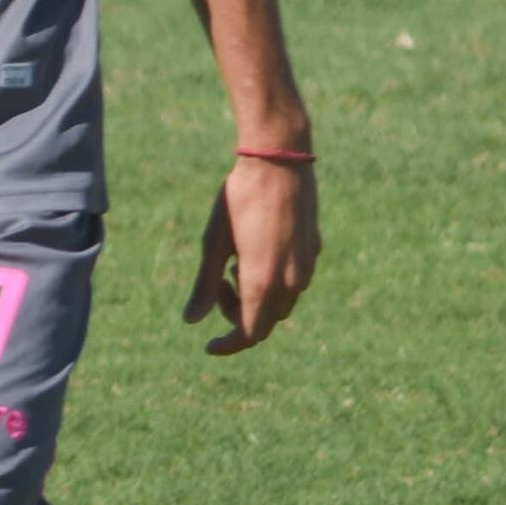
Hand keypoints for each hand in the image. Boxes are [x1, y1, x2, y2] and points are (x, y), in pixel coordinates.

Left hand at [183, 154, 316, 355]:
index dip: (229, 344)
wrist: (279, 159)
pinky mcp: (314, 249)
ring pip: (282, 303)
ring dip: (257, 297)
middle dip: (238, 313)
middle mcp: (292, 281)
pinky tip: (256, 252)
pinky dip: (274, 281)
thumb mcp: (213, 243)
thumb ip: (204, 286)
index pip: (249, 334)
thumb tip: (191, 321)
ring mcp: (307, 265)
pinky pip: (295, 281)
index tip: (209, 345)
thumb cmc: (239, 199)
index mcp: (263, 283)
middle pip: (265, 321)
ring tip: (235, 263)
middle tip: (218, 282)